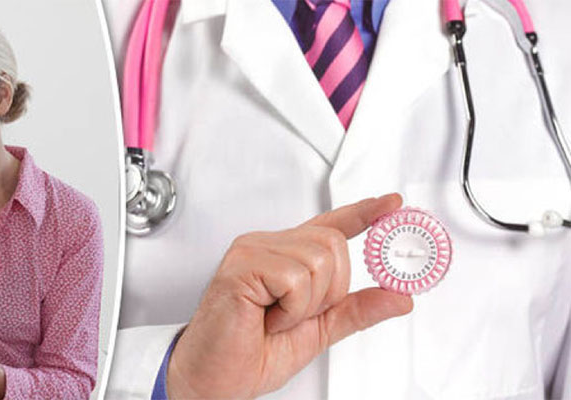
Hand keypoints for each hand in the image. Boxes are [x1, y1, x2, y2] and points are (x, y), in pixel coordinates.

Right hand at [167, 194, 413, 398]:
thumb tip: (399, 297)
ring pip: (318, 260)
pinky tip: (267, 318)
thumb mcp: (318, 332)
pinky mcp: (242, 266)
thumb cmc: (252, 353)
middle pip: (333, 243)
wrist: (213, 378)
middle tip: (296, 316)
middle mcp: (268, 246)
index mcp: (285, 257)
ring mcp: (252, 251)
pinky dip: (291, 309)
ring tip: (276, 318)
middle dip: (329, 291)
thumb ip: (355, 310)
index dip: (364, 213)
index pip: (330, 225)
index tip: (391, 204)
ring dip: (307, 304)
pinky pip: (294, 278)